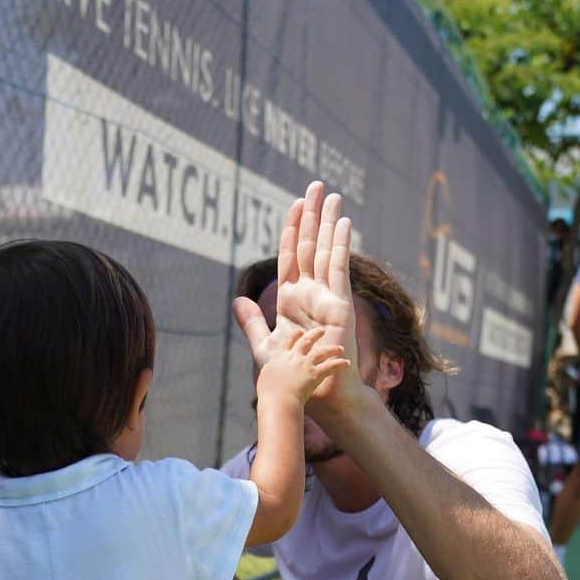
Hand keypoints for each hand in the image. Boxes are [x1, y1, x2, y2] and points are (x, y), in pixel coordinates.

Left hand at [233, 181, 363, 419]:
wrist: (315, 394)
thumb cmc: (292, 376)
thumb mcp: (264, 346)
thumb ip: (252, 323)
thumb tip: (237, 301)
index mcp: (292, 300)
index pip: (290, 256)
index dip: (291, 229)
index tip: (294, 204)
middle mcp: (311, 293)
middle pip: (309, 245)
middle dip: (312, 215)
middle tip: (316, 185)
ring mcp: (327, 296)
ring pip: (325, 250)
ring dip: (328, 222)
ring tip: (332, 195)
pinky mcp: (339, 304)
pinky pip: (338, 268)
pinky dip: (339, 245)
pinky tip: (343, 222)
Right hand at [254, 324, 349, 406]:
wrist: (278, 401)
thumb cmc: (269, 395)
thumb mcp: (265, 379)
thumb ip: (270, 372)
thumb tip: (270, 373)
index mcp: (279, 358)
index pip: (288, 343)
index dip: (294, 337)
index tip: (300, 332)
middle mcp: (293, 358)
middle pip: (306, 342)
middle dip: (314, 335)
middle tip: (322, 331)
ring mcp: (305, 365)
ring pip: (321, 352)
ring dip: (332, 349)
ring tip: (340, 348)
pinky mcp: (315, 374)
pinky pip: (330, 367)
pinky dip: (340, 364)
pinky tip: (346, 363)